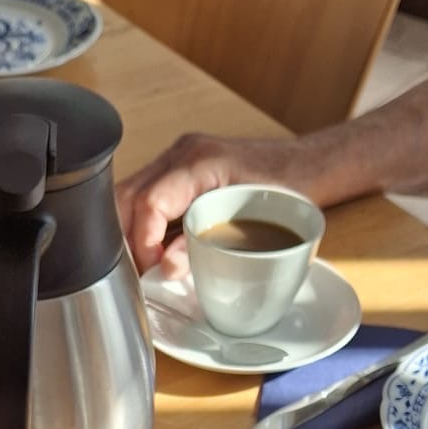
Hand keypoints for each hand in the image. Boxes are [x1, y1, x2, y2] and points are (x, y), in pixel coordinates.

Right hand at [116, 133, 300, 273]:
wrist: (302, 167)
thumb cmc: (287, 191)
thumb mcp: (250, 224)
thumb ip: (203, 244)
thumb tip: (164, 267)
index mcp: (200, 161)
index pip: (150, 202)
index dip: (144, 243)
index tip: (154, 270)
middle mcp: (180, 154)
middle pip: (126, 197)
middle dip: (125, 241)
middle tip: (140, 274)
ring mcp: (174, 159)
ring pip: (126, 197)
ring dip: (127, 234)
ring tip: (142, 264)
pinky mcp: (173, 170)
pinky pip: (141, 196)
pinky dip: (138, 226)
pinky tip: (150, 249)